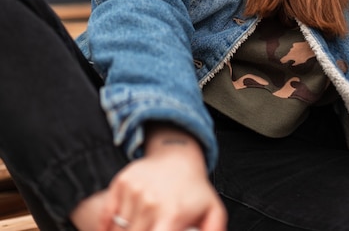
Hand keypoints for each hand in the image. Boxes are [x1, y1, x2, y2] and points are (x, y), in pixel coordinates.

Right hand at [97, 124, 226, 230]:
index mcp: (170, 215)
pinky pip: (105, 216)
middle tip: (149, 228)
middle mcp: (148, 203)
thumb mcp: (212, 211)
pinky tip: (114, 229)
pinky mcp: (121, 183)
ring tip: (140, 226)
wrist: (178, 156)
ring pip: (118, 230)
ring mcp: (133, 192)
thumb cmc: (193, 189)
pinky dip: (106, 226)